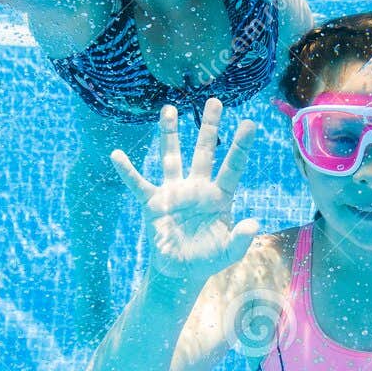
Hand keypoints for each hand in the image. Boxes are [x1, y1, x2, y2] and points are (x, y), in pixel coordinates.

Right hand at [110, 99, 260, 284]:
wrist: (180, 270)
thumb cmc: (208, 258)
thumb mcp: (229, 252)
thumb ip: (241, 239)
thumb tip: (254, 224)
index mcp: (219, 196)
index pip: (232, 167)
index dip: (240, 146)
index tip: (250, 123)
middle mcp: (197, 187)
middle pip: (204, 151)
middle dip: (209, 127)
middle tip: (214, 100)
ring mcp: (174, 192)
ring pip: (172, 157)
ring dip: (170, 134)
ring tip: (169, 108)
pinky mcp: (152, 202)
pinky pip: (138, 183)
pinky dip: (127, 171)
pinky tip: (117, 155)